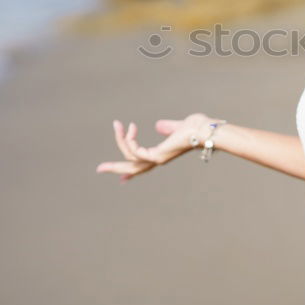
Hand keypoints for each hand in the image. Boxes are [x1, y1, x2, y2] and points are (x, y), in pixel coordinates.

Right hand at [96, 113, 215, 181]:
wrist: (206, 130)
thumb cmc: (198, 127)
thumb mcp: (178, 126)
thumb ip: (168, 127)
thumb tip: (158, 125)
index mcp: (163, 154)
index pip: (143, 164)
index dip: (131, 171)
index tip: (120, 179)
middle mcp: (159, 159)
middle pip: (132, 169)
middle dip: (115, 169)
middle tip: (98, 168)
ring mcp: (158, 159)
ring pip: (129, 159)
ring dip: (120, 141)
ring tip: (118, 124)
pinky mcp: (157, 156)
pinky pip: (135, 152)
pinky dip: (129, 141)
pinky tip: (130, 128)